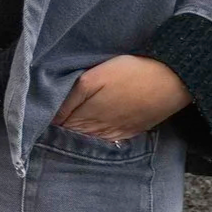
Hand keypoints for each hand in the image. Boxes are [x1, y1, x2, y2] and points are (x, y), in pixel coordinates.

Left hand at [54, 54, 189, 141]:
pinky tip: (92, 135)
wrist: (171, 80)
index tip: (40, 114)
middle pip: (75, 132)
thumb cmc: (130, 72)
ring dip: (78, 135)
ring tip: (67, 130)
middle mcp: (101, 126)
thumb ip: (71, 96)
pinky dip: (97, 138)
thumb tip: (54, 115)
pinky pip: (109, 140)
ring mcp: (118, 130)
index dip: (50, 119)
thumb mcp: (94, 77)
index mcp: (88, 112)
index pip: (61, 122)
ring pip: (91, 138)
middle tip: (49, 124)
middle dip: (61, 129)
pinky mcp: (132, 130)